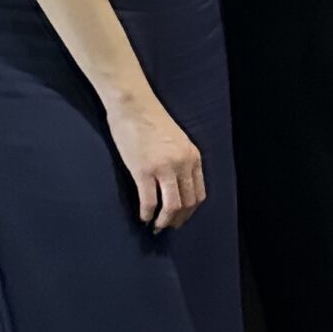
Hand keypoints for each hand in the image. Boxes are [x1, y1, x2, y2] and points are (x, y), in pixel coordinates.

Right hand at [106, 96, 204, 229]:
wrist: (134, 105)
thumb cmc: (151, 120)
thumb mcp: (177, 141)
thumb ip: (180, 160)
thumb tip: (176, 184)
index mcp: (193, 157)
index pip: (198, 193)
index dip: (190, 211)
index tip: (180, 218)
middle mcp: (183, 164)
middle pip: (187, 203)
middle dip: (178, 219)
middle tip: (167, 226)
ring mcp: (164, 168)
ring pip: (171, 206)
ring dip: (164, 221)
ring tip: (156, 226)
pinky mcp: (144, 170)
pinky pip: (149, 201)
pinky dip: (147, 214)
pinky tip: (143, 217)